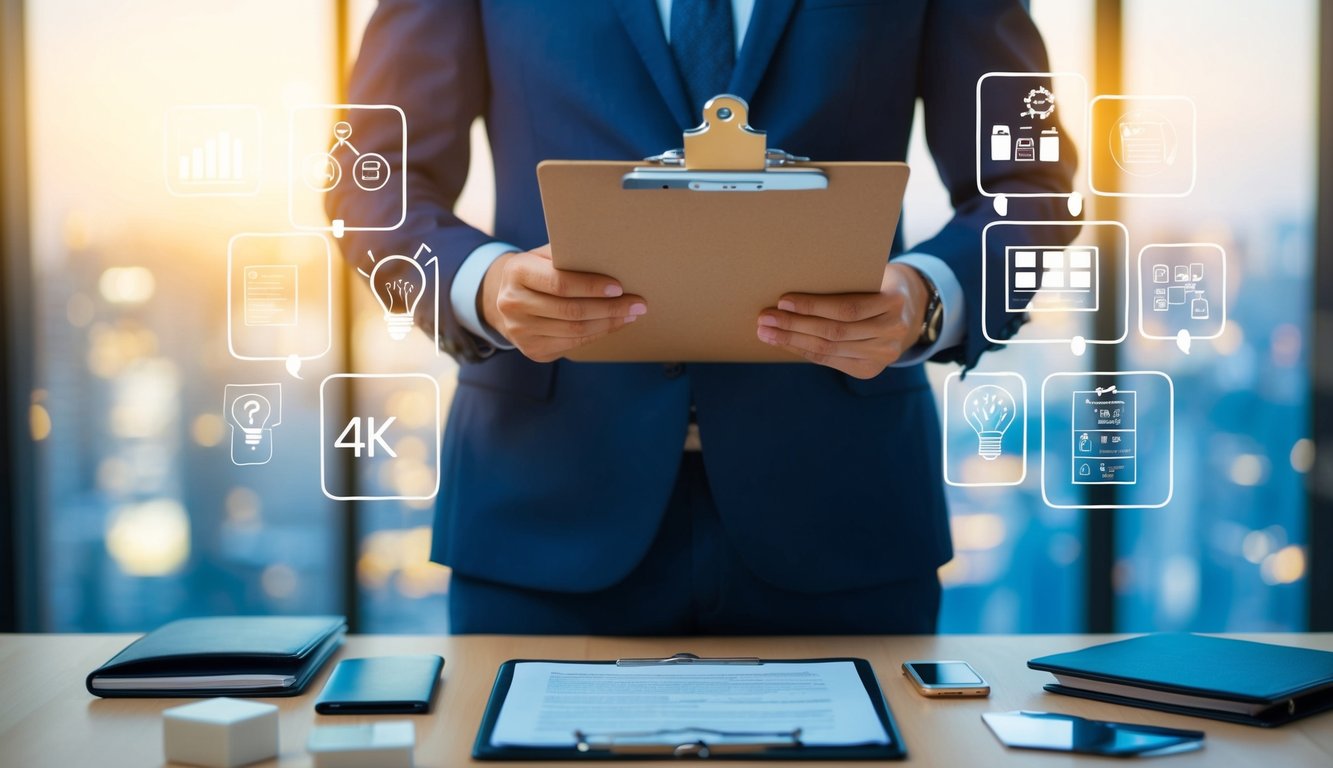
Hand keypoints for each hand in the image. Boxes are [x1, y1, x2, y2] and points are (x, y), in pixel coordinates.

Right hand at [480, 244, 646, 362]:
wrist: (506, 297)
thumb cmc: (538, 270)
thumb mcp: (545, 255)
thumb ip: (570, 255)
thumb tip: (613, 256)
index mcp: (516, 272)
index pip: (559, 283)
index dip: (591, 286)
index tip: (618, 287)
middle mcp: (513, 303)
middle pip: (570, 311)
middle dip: (609, 308)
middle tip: (637, 303)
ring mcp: (520, 331)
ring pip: (574, 331)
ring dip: (608, 323)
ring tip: (632, 314)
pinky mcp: (532, 350)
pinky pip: (572, 344)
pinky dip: (598, 334)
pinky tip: (614, 324)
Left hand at [756, 263, 928, 378]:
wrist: (910, 309)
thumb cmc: (878, 282)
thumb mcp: (871, 273)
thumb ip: (845, 279)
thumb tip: (795, 284)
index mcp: (894, 301)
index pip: (847, 308)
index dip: (813, 306)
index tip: (783, 301)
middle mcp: (892, 331)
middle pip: (834, 332)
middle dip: (795, 326)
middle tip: (765, 319)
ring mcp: (884, 354)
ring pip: (829, 350)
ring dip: (793, 341)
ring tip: (767, 333)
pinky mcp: (871, 369)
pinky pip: (830, 361)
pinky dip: (804, 351)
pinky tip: (785, 343)